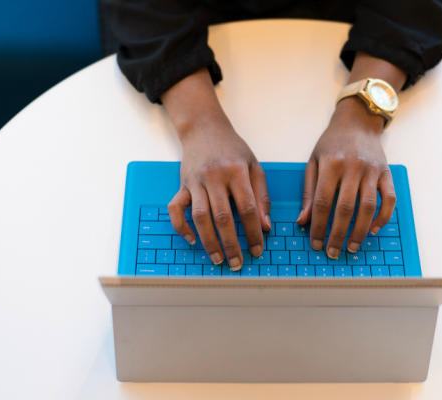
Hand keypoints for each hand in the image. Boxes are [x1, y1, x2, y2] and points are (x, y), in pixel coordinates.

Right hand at [161, 69, 269, 270]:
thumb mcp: (254, 166)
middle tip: (237, 263)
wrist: (204, 128)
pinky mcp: (182, 184)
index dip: (253, 232)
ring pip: (200, 216)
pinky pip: (175, 209)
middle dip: (231, 243)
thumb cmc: (232, 149)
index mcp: (237, 172)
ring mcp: (195, 181)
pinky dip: (181, 226)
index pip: (248, 208)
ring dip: (208, 241)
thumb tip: (265, 226)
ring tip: (217, 258)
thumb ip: (262, 196)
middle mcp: (215, 177)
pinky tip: (192, 240)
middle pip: (223, 217)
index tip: (257, 249)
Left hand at [296, 96, 396, 258]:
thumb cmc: (332, 143)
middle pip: (345, 208)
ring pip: (368, 207)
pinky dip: (383, 217)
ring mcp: (372, 170)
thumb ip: (308, 192)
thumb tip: (302, 221)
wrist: (358, 121)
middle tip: (333, 252)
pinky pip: (389, 199)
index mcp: (331, 164)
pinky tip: (374, 229)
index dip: (318, 226)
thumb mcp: (313, 161)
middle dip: (338, 234)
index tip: (315, 243)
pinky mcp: (386, 173)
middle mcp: (353, 167)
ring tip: (352, 247)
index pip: (323, 202)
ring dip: (360, 231)